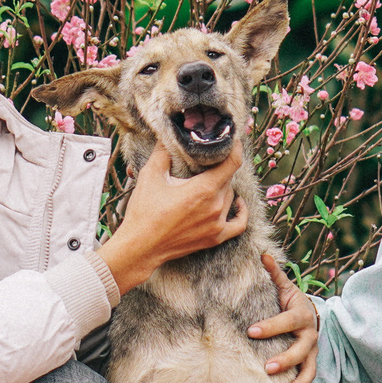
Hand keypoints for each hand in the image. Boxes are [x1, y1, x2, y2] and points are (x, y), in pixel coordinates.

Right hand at [97, 147, 247, 293]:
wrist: (140, 246)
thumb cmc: (144, 212)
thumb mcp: (150, 176)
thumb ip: (163, 153)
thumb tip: (168, 136)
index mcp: (203, 189)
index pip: (232, 163)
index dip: (235, 148)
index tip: (233, 140)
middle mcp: (215, 207)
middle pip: (228, 179)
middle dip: (219, 168)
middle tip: (207, 161)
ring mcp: (217, 224)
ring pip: (230, 197)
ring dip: (222, 187)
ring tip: (208, 181)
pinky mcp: (215, 238)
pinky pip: (239, 224)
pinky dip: (241, 212)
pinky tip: (237, 202)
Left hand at [248, 252, 316, 382]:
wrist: (314, 318)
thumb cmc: (292, 304)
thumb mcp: (285, 288)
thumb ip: (274, 274)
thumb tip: (262, 254)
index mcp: (301, 316)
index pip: (285, 322)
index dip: (269, 326)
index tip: (250, 331)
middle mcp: (310, 337)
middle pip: (300, 350)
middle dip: (285, 359)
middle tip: (267, 368)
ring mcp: (312, 354)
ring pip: (309, 370)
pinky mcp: (310, 367)